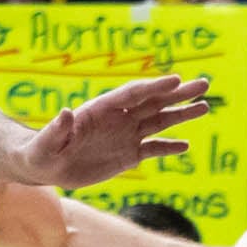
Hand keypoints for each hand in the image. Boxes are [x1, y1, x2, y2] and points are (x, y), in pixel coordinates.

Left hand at [6, 74, 212, 190]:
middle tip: (204, 83)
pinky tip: (185, 146)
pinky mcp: (127, 155)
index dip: (154, 86)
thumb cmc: (42, 151)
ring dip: (181, 115)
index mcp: (101, 110)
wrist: (45, 167)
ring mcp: (125, 136)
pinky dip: (169, 147)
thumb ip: (58, 128)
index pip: (132, 94)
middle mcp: (118, 119)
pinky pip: (152, 149)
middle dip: (178, 93)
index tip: (176, 80)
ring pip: (159, 122)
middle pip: (153, 102)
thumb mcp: (47, 142)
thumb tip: (65, 112)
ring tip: (204, 107)